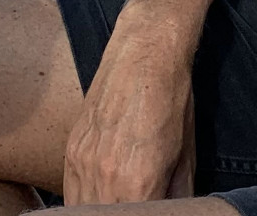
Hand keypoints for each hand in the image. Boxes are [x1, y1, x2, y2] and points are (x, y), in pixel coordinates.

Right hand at [63, 26, 196, 204]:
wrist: (145, 55)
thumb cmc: (171, 102)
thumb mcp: (186, 158)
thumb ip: (176, 197)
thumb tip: (171, 210)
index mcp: (138, 183)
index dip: (146, 214)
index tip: (152, 206)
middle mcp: (105, 177)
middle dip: (121, 213)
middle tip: (138, 203)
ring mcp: (82, 162)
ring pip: (83, 210)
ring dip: (100, 210)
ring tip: (118, 202)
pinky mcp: (71, 149)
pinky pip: (70, 191)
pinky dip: (83, 200)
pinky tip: (101, 195)